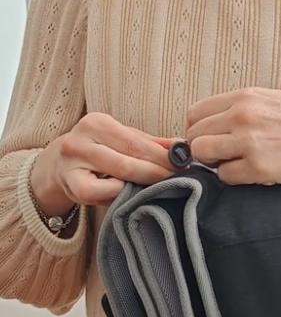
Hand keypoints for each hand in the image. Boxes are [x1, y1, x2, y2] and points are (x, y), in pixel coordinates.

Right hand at [31, 113, 176, 214]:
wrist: (60, 167)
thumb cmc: (99, 151)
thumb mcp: (122, 141)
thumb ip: (150, 143)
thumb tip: (181, 146)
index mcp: (96, 123)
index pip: (136, 142)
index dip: (162, 156)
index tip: (183, 164)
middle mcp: (80, 139)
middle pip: (129, 159)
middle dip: (157, 171)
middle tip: (178, 179)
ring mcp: (72, 163)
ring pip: (117, 175)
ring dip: (143, 183)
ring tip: (161, 187)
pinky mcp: (70, 185)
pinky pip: (99, 192)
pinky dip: (117, 193)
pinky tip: (128, 194)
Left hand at [186, 87, 280, 185]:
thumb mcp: (271, 101)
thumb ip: (238, 110)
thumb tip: (209, 127)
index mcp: (245, 97)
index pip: (195, 113)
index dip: (197, 130)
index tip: (209, 140)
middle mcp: (243, 115)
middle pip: (194, 136)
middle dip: (203, 150)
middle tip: (223, 157)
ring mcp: (250, 142)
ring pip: (202, 155)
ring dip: (214, 164)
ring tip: (236, 165)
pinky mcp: (259, 168)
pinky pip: (224, 177)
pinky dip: (234, 179)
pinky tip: (254, 174)